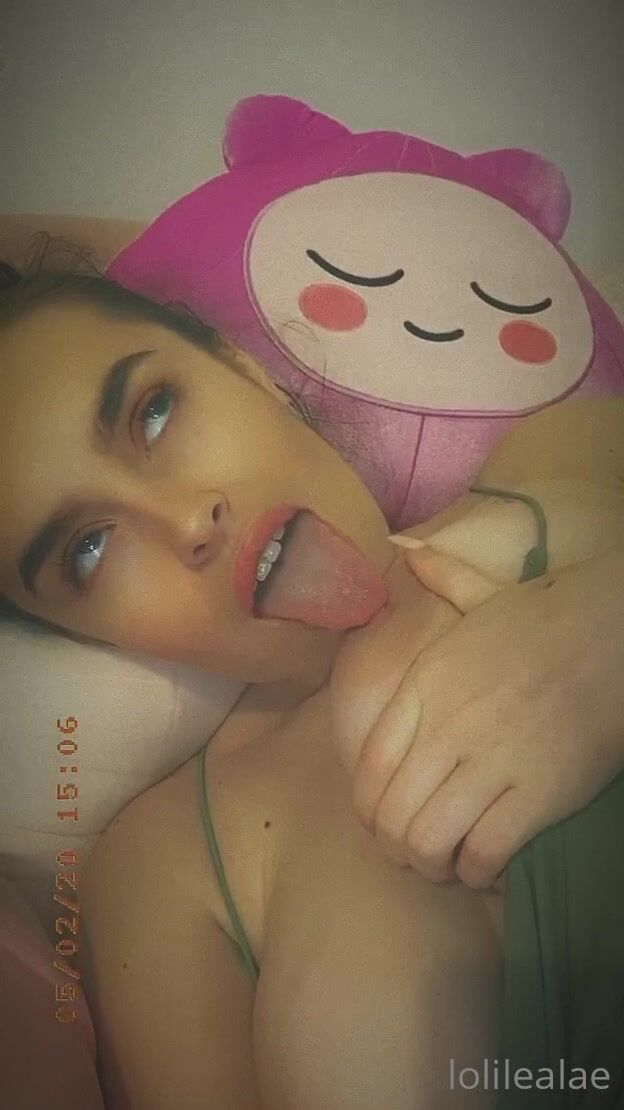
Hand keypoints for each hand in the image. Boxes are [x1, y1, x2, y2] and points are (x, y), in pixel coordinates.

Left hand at [333, 545, 623, 888]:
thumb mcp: (480, 594)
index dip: (366, 808)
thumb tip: (404, 548)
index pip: (369, 767)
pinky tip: (482, 867)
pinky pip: (483, 853)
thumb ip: (436, 578)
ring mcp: (489, 762)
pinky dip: (476, 872)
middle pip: (391, 813)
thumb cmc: (547, 618)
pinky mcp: (536, 795)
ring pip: (427, 841)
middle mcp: (445, 727)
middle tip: (411, 854)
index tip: (377, 822)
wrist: (613, 635)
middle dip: (394, 847)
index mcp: (424, 685)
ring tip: (443, 864)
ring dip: (430, 864)